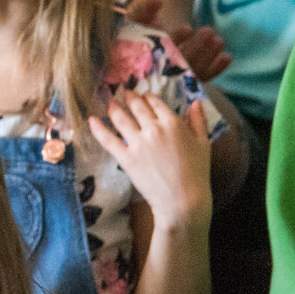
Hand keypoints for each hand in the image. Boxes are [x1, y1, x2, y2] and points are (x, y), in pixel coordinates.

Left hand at [89, 96, 211, 230]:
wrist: (183, 200)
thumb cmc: (197, 173)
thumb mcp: (203, 143)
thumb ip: (199, 121)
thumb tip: (196, 102)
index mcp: (173, 123)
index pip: (155, 102)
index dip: (148, 97)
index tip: (143, 95)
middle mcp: (153, 129)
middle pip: (137, 107)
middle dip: (129, 97)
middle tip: (124, 93)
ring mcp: (138, 143)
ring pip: (121, 118)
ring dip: (114, 108)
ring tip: (110, 103)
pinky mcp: (126, 158)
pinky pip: (108, 140)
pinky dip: (98, 129)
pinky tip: (91, 120)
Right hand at [125, 0, 231, 82]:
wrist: (132, 65)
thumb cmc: (132, 40)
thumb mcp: (134, 23)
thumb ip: (144, 11)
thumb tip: (158, 0)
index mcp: (149, 56)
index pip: (163, 50)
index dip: (176, 39)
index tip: (187, 28)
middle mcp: (163, 70)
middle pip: (183, 61)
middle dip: (197, 47)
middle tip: (209, 31)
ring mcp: (176, 79)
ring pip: (195, 71)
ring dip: (209, 57)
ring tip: (219, 41)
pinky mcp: (187, 82)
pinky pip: (203, 78)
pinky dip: (216, 69)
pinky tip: (227, 57)